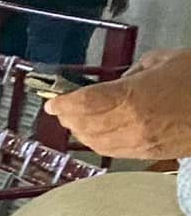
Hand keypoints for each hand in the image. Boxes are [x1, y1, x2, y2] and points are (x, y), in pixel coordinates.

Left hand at [44, 48, 190, 158]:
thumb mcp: (163, 61)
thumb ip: (133, 73)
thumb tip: (116, 84)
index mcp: (132, 97)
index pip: (83, 104)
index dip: (62, 102)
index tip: (52, 100)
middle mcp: (131, 124)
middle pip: (84, 126)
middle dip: (68, 117)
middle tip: (61, 108)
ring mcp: (141, 143)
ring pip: (96, 143)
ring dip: (80, 132)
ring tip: (74, 120)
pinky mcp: (151, 154)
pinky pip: (114, 152)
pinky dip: (98, 142)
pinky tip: (96, 133)